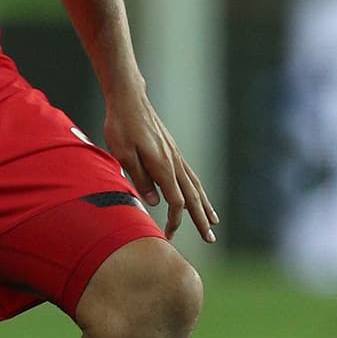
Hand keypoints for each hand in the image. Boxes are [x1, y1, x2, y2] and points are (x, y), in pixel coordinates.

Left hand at [103, 84, 217, 242]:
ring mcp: (175, 155)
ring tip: (214, 221)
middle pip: (193, 197)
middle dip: (201, 219)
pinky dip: (197, 189)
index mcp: (163, 166)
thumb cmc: (122, 125)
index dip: (175, 220)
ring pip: (195, 185)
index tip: (168, 235)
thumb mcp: (124, 155)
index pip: (176, 201)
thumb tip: (154, 202)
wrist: (129, 98)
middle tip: (210, 238)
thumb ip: (140, 179)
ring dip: (205, 205)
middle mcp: (174, 162)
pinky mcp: (172, 150)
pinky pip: (190, 174)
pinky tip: (198, 195)